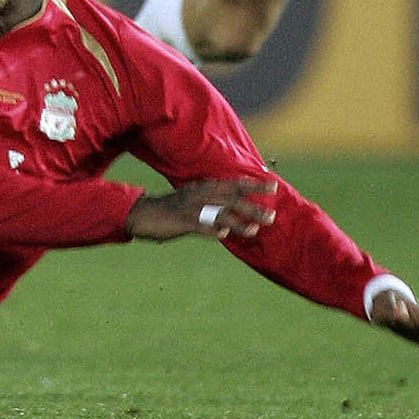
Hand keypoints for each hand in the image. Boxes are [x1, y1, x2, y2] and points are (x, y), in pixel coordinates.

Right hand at [125, 177, 277, 241]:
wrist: (144, 213)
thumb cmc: (173, 207)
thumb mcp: (193, 198)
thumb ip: (214, 200)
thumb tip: (237, 205)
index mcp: (204, 188)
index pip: (233, 184)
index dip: (254, 185)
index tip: (274, 185)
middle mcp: (200, 195)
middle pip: (230, 199)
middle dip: (252, 207)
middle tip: (272, 216)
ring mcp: (191, 209)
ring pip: (218, 214)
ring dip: (238, 222)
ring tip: (255, 230)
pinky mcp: (181, 222)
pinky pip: (199, 226)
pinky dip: (211, 230)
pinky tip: (223, 234)